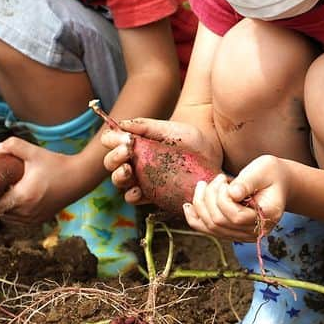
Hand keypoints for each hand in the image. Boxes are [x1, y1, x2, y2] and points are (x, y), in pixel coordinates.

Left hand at [0, 137, 84, 224]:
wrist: (80, 177)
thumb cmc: (57, 164)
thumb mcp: (34, 152)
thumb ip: (13, 146)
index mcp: (23, 197)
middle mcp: (27, 212)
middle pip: (0, 215)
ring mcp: (35, 218)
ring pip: (10, 221)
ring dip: (5, 210)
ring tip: (6, 194)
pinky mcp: (41, 220)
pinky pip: (21, 222)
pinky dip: (16, 215)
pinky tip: (17, 200)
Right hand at [100, 117, 219, 204]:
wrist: (212, 153)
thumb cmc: (189, 138)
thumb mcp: (168, 129)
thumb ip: (145, 126)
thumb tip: (121, 124)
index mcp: (134, 144)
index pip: (111, 143)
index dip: (112, 142)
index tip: (125, 141)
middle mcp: (135, 162)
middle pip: (112, 164)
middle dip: (114, 159)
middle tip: (127, 154)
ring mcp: (143, 179)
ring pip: (120, 182)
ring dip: (120, 177)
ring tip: (129, 171)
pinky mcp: (153, 194)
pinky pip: (135, 199)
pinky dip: (132, 197)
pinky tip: (138, 192)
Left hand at [184, 155, 288, 240]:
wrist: (278, 183)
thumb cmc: (271, 173)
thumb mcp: (264, 169)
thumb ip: (248, 181)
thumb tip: (231, 194)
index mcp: (267, 216)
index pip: (236, 217)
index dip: (223, 198)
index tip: (225, 179)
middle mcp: (255, 231)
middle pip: (219, 222)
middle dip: (210, 197)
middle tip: (218, 178)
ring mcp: (242, 235)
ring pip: (210, 227)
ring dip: (201, 204)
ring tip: (204, 185)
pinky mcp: (231, 232)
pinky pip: (208, 230)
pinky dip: (195, 218)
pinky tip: (188, 206)